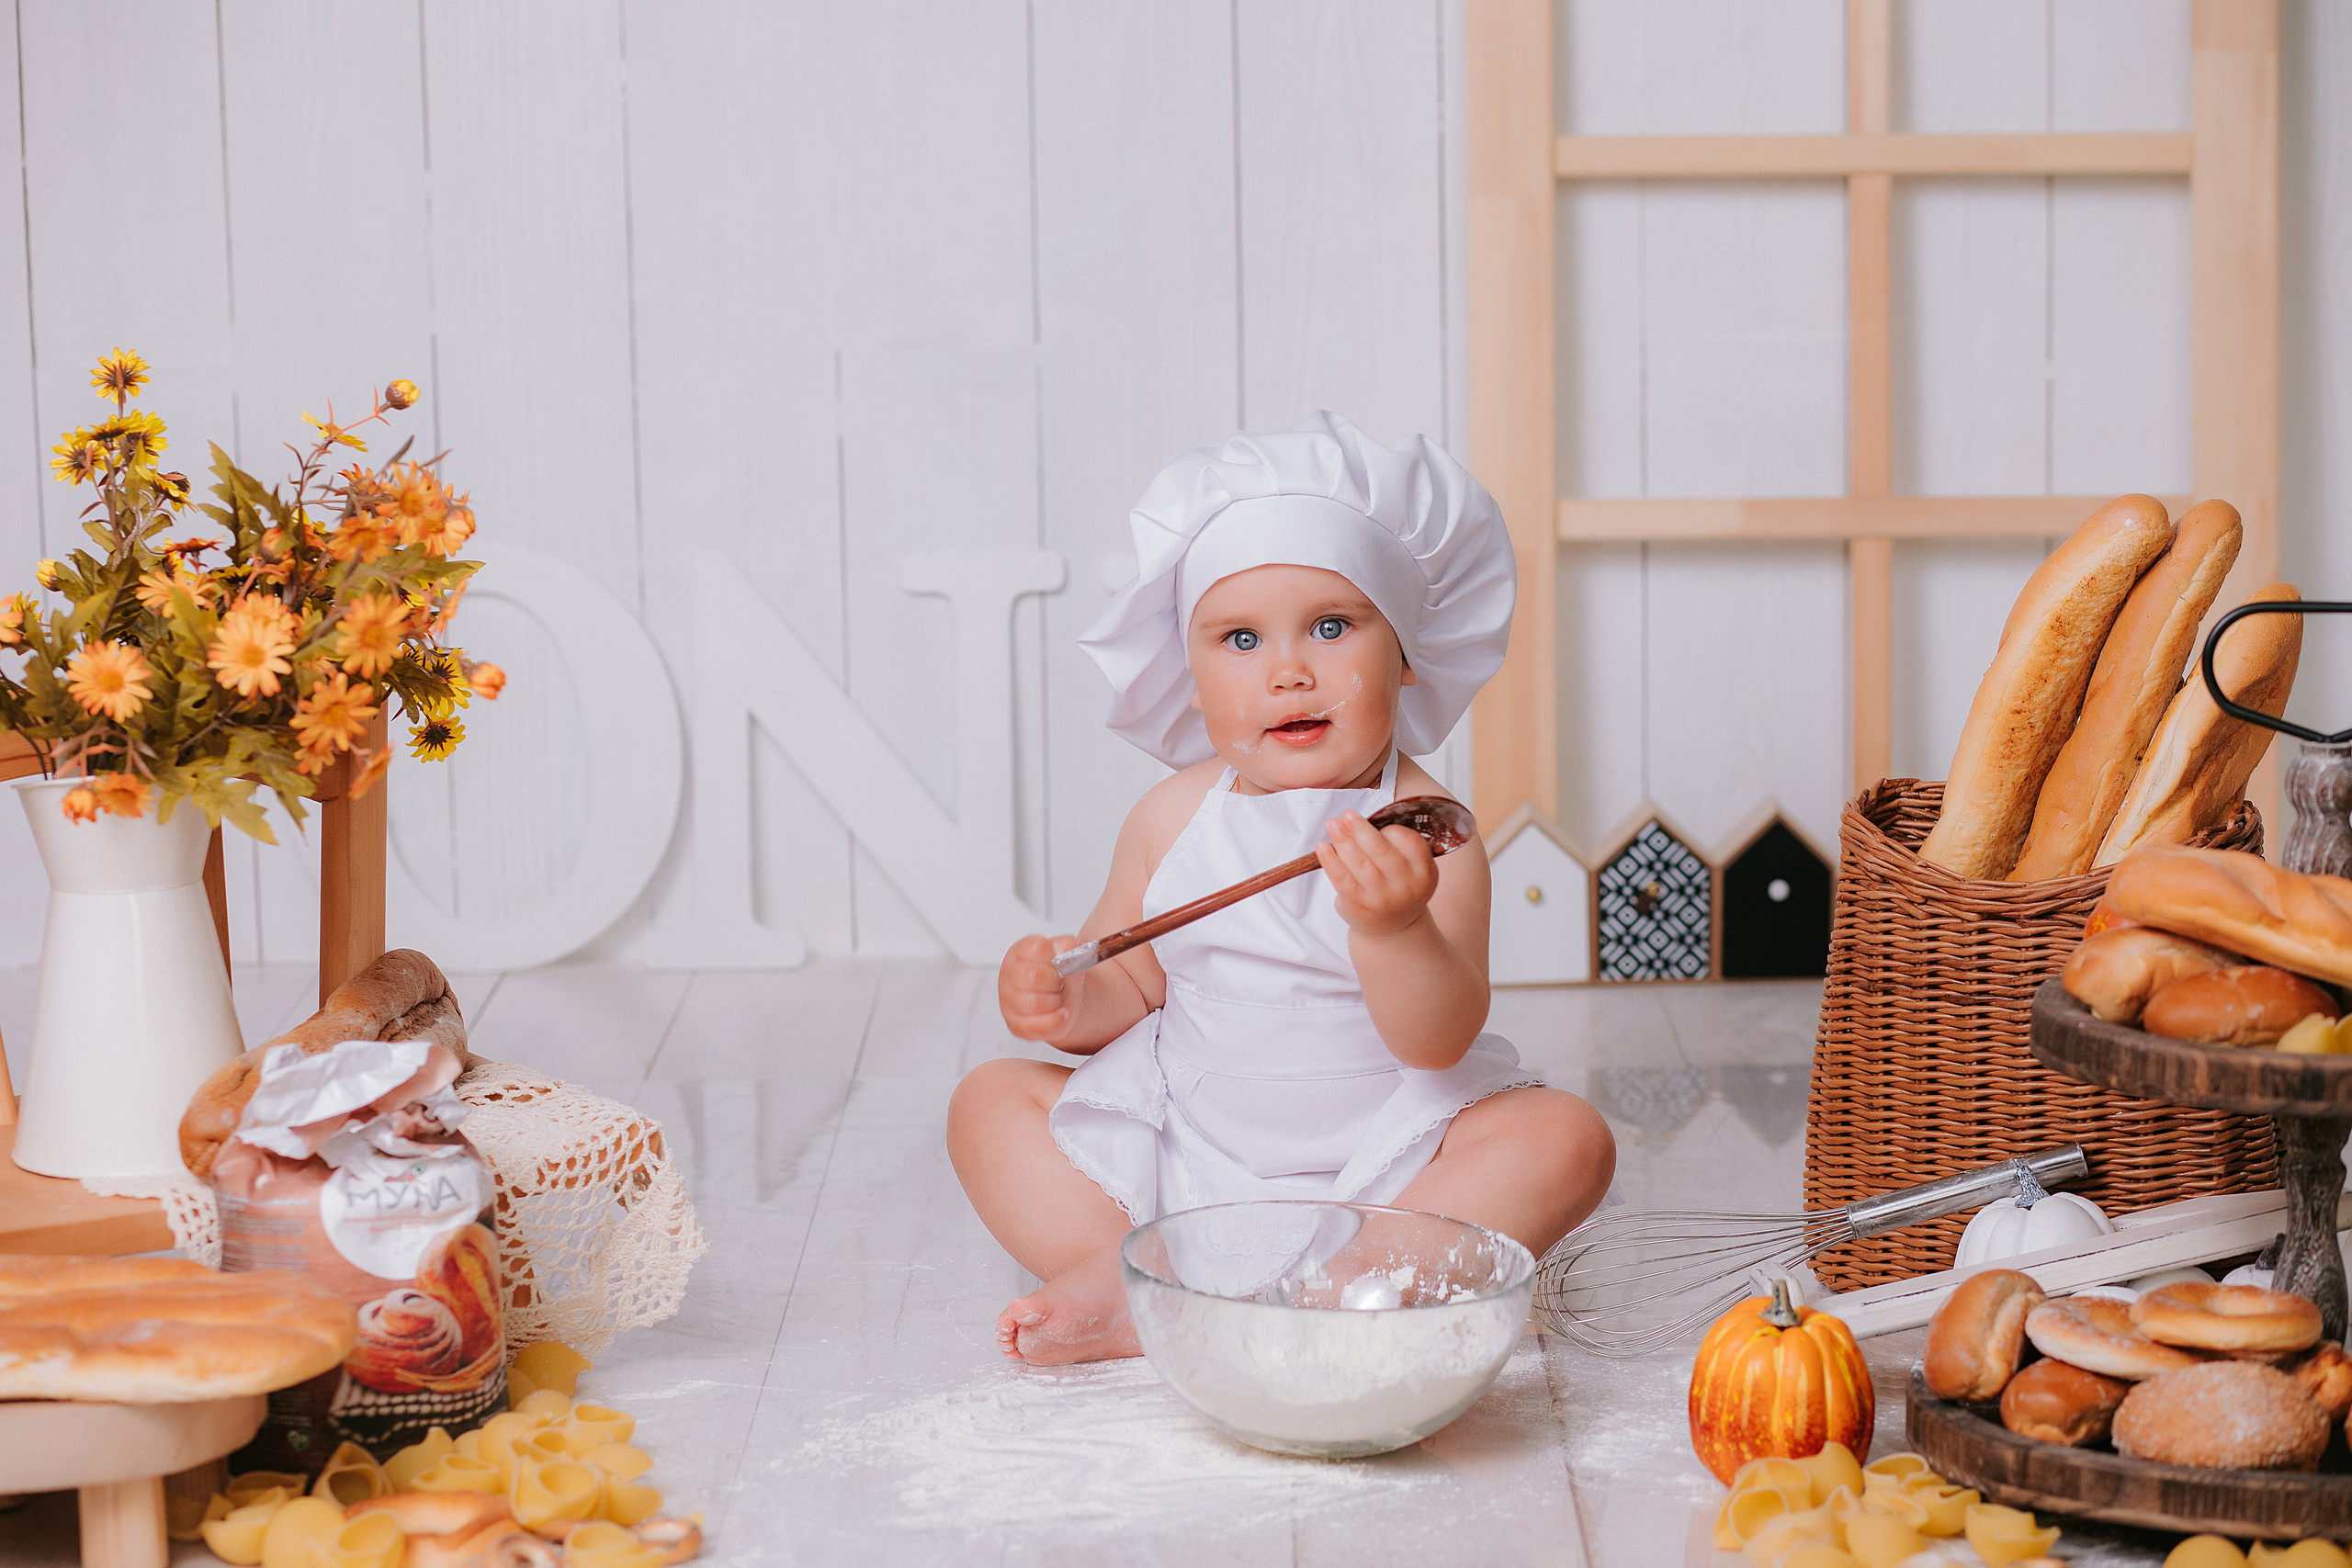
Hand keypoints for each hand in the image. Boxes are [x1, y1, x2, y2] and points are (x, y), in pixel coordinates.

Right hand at [999, 933, 1081, 1041]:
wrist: (1063, 999)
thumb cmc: (1060, 973)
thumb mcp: (1068, 953)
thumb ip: (1069, 945)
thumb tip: (1068, 945)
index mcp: (1020, 952)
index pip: (1036, 949)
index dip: (1055, 958)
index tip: (1060, 962)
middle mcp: (1009, 975)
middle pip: (1034, 977)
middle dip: (1056, 982)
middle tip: (1061, 982)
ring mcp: (1008, 1001)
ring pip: (1035, 1003)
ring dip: (1055, 1001)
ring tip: (1058, 998)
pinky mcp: (1015, 1024)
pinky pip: (1035, 1026)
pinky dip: (1055, 1020)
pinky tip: (1061, 1013)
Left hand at [1317, 810, 1438, 936]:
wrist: (1394, 926)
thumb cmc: (1398, 885)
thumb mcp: (1411, 867)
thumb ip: (1395, 846)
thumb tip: (1361, 821)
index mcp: (1423, 871)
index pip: (1409, 842)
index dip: (1391, 829)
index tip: (1378, 824)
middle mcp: (1405, 886)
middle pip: (1382, 852)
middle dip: (1361, 830)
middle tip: (1348, 815)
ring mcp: (1381, 898)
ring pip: (1360, 863)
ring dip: (1343, 841)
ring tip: (1333, 824)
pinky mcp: (1358, 905)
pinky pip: (1342, 879)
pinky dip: (1329, 860)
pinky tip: (1322, 846)